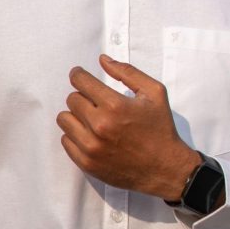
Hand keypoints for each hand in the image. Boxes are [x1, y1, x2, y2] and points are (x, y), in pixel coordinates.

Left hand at [56, 54, 201, 199]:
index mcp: (115, 106)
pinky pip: (66, 141)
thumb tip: (103, 60)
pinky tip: (90, 135)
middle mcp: (100, 126)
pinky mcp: (87, 163)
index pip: (80, 82)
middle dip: (82, 96)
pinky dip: (74, 135)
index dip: (78, 75)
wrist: (164, 168)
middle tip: (95, 102)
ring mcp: (91, 147)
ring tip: (91, 119)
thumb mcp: (153, 93)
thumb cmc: (160, 129)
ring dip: (75, 116)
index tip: (79, 75)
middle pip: (71, 100)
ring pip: (64, 120)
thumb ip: (127, 72)